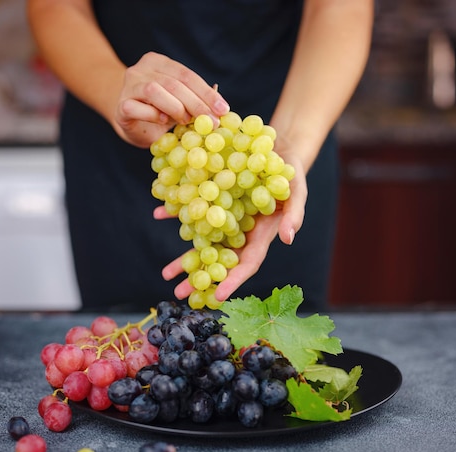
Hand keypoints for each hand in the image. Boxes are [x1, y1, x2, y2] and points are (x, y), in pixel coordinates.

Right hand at [113, 52, 229, 147]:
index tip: (223, 110)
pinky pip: (136, 107)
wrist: (126, 119)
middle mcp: (141, 70)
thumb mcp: (178, 102)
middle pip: (174, 83)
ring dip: (175, 107)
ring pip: (154, 90)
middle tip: (211, 122)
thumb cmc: (156, 110)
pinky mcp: (121, 106)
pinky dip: (152, 115)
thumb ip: (195, 99)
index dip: (206, 93)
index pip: (187, 75)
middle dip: (197, 104)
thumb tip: (220, 105)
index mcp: (158, 62)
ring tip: (186, 121)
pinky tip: (162, 121)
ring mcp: (128, 86)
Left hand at [157, 139, 308, 302]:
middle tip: (179, 292)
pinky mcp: (214, 201)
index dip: (233, 280)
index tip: (217, 296)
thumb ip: (294, 215)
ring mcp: (225, 218)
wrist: (277, 151)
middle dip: (201, 277)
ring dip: (185, 259)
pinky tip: (158, 213)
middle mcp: (241, 232)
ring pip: (204, 242)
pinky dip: (176, 212)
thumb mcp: (297, 191)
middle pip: (220, 259)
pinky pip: (194, 210)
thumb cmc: (291, 174)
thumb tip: (288, 239)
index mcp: (260, 236)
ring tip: (166, 274)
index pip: (247, 264)